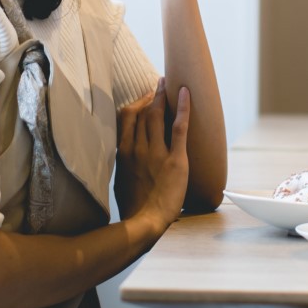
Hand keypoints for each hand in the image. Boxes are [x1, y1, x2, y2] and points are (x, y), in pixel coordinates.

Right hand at [115, 78, 192, 236]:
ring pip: (158, 116)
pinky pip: (179, 128)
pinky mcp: (175, 160)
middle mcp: (138, 148)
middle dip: (151, 96)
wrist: (145, 222)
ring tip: (168, 85)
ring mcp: (156, 153)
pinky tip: (186, 93)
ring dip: (163, 97)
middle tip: (159, 84)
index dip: (136, 104)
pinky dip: (183, 108)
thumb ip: (123, 163)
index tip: (143, 98)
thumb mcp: (120, 180)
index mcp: (123, 152)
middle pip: (143, 113)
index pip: (127, 118)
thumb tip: (126, 156)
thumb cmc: (134, 206)